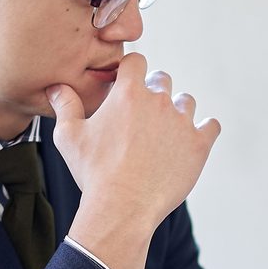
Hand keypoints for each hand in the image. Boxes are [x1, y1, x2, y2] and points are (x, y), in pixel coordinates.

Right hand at [52, 52, 219, 268]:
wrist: (122, 207)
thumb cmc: (93, 172)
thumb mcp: (69, 137)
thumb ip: (65, 106)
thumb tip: (56, 87)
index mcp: (128, 93)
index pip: (136, 61)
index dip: (130, 71)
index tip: (125, 85)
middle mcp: (159, 101)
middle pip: (162, 79)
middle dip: (152, 91)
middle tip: (142, 114)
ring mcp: (182, 122)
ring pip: (186, 102)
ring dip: (177, 110)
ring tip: (164, 131)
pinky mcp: (199, 145)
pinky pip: (211, 126)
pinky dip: (204, 130)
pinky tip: (191, 139)